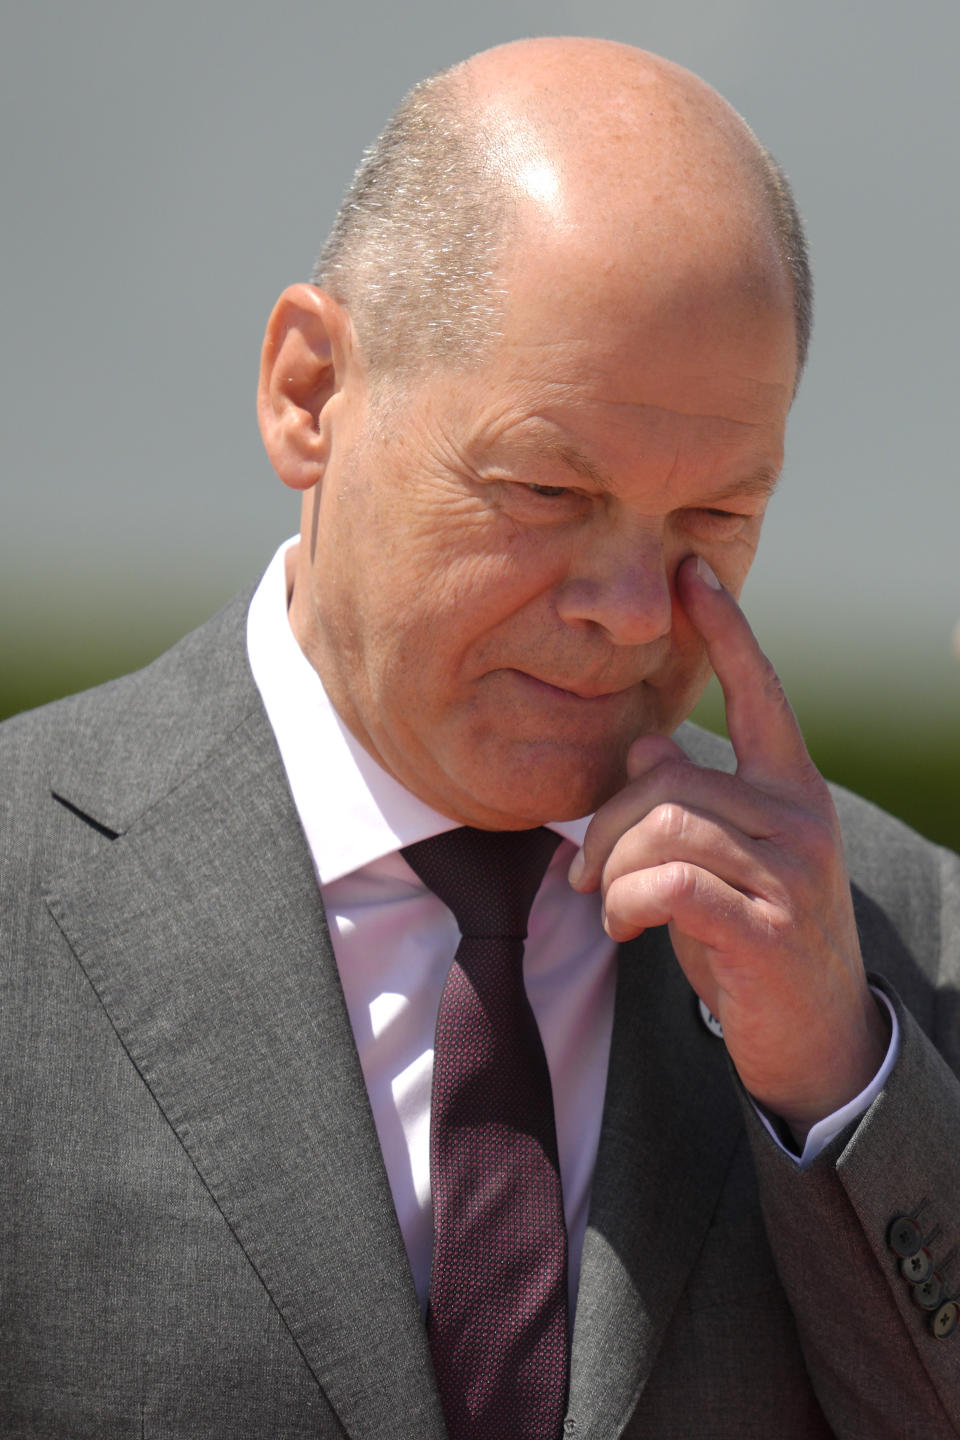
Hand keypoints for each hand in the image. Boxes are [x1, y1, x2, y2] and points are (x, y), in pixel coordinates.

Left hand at [569, 555, 888, 1140]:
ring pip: (664, 828)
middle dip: (605, 826)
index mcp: (789, 788)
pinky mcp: (770, 926)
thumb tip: (649, 744)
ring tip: (606, 905)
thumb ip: (689, 800)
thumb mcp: (721, 858)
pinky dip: (629, 904)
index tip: (692, 572)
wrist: (813, 1036)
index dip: (725, 630)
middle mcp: (799, 816)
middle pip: (669, 778)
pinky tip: (626, 928)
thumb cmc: (752, 934)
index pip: (759, 692)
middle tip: (580, 871)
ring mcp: (792, 870)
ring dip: (612, 870)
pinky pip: (670, 884)